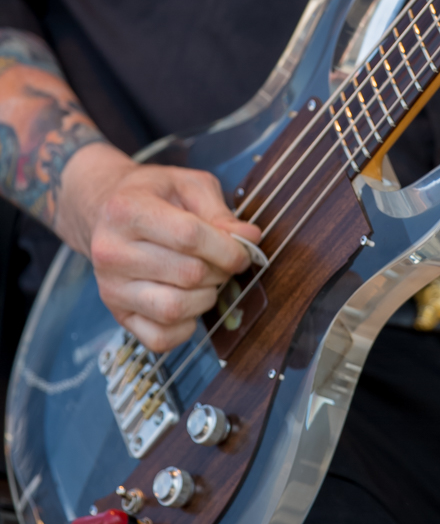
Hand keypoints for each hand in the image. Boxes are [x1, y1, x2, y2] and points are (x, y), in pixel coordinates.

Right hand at [56, 141, 260, 350]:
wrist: (106, 214)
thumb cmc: (153, 196)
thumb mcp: (186, 185)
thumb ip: (220, 211)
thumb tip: (250, 238)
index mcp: (126, 210)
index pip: (190, 237)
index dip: (228, 248)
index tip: (243, 250)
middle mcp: (111, 252)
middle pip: (188, 274)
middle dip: (220, 270)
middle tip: (224, 262)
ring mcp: (110, 288)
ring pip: (174, 309)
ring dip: (206, 298)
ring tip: (206, 280)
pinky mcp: (117, 315)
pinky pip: (161, 338)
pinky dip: (186, 327)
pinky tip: (189, 302)